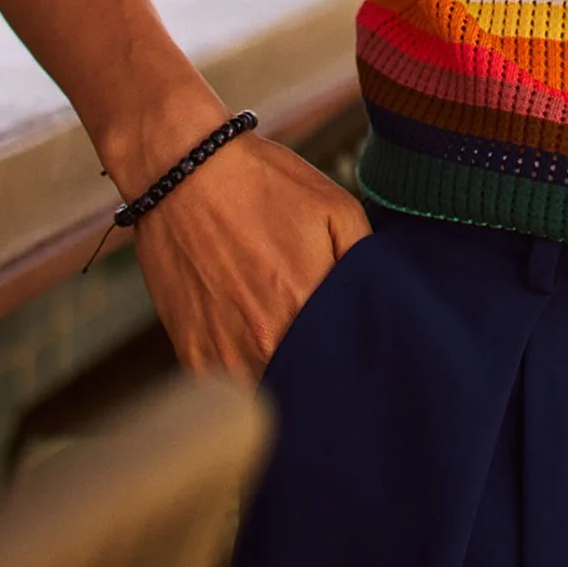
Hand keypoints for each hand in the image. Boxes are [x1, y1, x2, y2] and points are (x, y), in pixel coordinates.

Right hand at [129, 131, 371, 382]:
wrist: (182, 173)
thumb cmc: (263, 185)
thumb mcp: (335, 206)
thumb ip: (365, 260)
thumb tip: (385, 305)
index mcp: (307, 308)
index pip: (344, 367)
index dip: (351, 362)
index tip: (354, 352)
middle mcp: (265, 342)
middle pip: (306, 386)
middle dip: (319, 376)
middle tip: (324, 352)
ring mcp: (223, 354)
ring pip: (265, 393)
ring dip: (279, 380)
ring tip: (285, 344)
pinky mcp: (191, 353)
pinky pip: (225, 387)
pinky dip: (241, 372)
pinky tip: (248, 338)